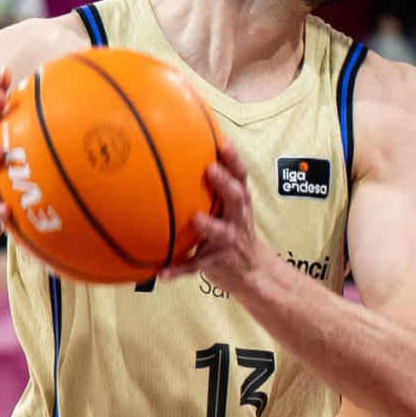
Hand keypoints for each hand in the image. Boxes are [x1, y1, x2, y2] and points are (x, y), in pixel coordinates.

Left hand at [164, 159, 299, 303]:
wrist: (253, 271)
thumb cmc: (233, 231)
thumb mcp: (231, 208)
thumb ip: (214, 188)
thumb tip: (178, 158)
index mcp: (239, 203)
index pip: (241, 177)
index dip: (234, 160)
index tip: (224, 143)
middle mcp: (237, 219)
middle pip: (237, 198)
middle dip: (225, 183)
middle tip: (211, 169)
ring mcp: (229, 240)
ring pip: (221, 232)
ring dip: (209, 225)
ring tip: (196, 219)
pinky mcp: (217, 261)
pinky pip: (197, 265)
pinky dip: (179, 269)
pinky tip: (162, 272)